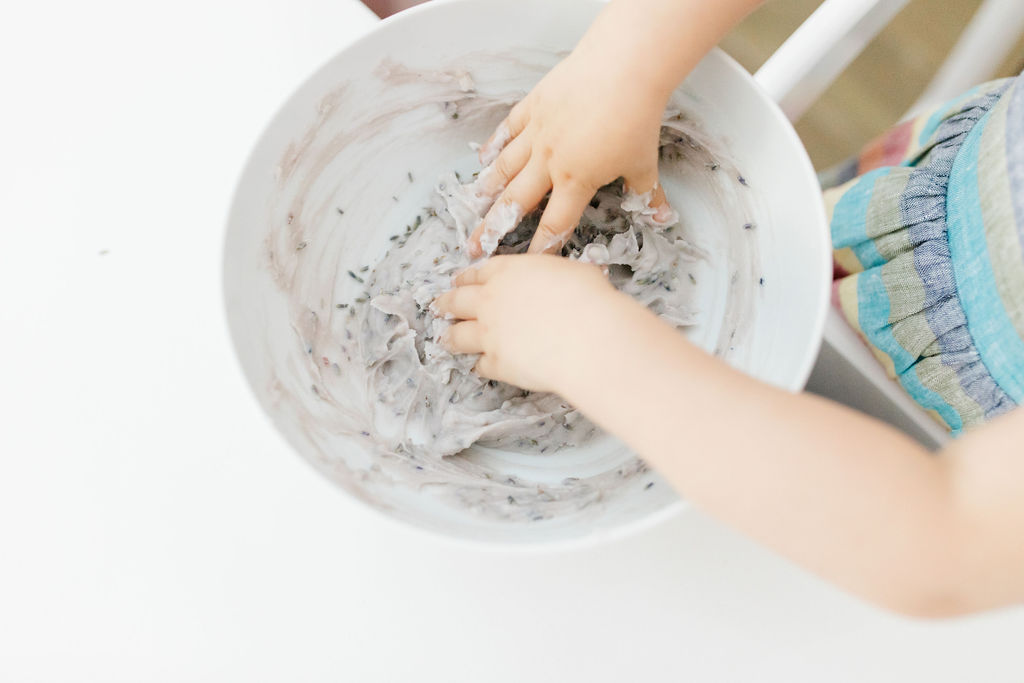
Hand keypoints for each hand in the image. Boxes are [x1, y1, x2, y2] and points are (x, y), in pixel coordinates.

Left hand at [433, 254, 618, 392]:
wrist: (585, 337)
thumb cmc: (587, 298)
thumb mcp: (569, 271)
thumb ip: (549, 276)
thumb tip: (556, 282)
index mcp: (507, 272)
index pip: (477, 273)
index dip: (465, 279)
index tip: (459, 282)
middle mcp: (490, 301)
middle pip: (457, 301)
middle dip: (445, 304)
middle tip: (438, 307)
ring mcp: (489, 334)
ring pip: (457, 335)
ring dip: (449, 337)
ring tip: (443, 339)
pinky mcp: (496, 363)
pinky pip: (479, 365)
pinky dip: (478, 366)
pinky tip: (479, 367)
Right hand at [466, 33, 674, 257]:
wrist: (623, 67)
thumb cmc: (635, 117)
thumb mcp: (644, 162)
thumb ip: (647, 193)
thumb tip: (663, 216)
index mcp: (575, 180)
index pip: (555, 223)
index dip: (541, 247)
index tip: (528, 263)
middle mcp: (549, 161)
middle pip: (515, 202)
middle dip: (493, 228)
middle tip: (473, 246)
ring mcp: (537, 133)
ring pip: (505, 167)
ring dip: (488, 188)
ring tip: (474, 204)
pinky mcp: (534, 106)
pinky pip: (508, 129)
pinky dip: (494, 144)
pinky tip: (483, 156)